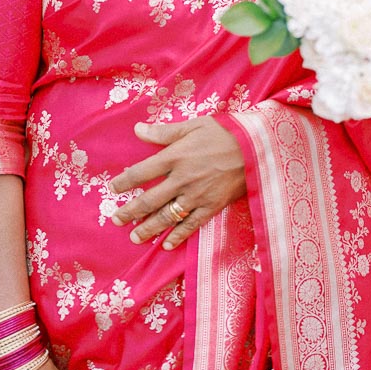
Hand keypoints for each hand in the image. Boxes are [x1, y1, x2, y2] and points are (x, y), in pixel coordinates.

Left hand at [111, 119, 246, 248]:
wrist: (256, 148)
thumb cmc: (224, 133)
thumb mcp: (194, 125)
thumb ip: (164, 131)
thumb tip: (137, 129)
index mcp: (176, 157)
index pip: (142, 172)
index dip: (125, 181)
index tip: (113, 188)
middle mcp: (182, 179)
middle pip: (149, 199)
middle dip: (130, 212)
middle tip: (116, 220)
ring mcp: (197, 196)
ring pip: (167, 216)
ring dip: (149, 228)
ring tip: (135, 237)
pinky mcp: (212, 206)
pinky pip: (191, 225)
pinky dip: (178, 236)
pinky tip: (166, 244)